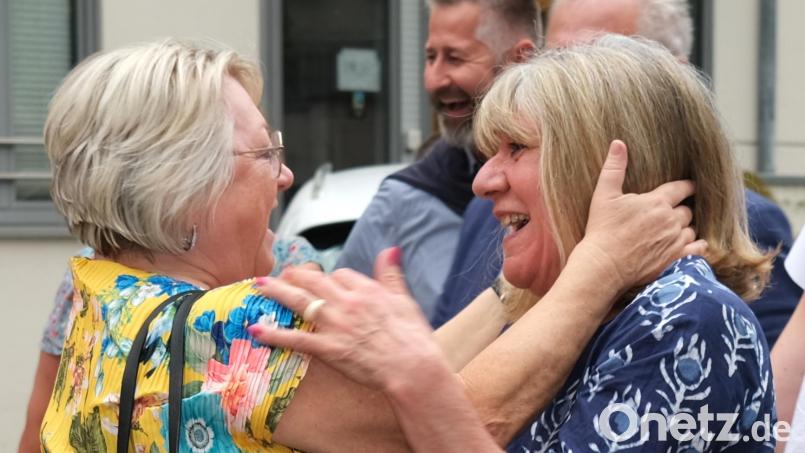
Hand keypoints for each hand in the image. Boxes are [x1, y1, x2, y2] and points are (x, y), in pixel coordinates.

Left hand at [249, 247, 444, 391]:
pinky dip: (275, 334)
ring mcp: (335, 324)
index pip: (341, 275)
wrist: (412, 366)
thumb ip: (391, 274)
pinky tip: (257, 330)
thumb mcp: (404, 299)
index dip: (331, 278)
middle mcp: (347, 302)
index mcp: (366, 289)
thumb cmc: (412, 337)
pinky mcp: (328, 347)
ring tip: (259, 285)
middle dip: (295, 275)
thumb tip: (391, 250)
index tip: (326, 283)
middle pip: (314, 281)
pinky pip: (296, 338)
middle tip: (281, 274)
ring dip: (276, 291)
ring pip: (299, 301)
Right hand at [576, 140, 706, 291]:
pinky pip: (698, 250)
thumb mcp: (604, 195)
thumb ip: (614, 168)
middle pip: (687, 210)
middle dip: (681, 209)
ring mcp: (675, 241)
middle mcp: (670, 220)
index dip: (687, 186)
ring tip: (675, 230)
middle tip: (673, 212)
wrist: (603, 264)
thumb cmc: (602, 229)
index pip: (682, 188)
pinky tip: (690, 245)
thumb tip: (618, 143)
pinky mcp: (676, 259)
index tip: (689, 186)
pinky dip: (697, 246)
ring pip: (692, 229)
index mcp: (657, 202)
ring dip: (686, 228)